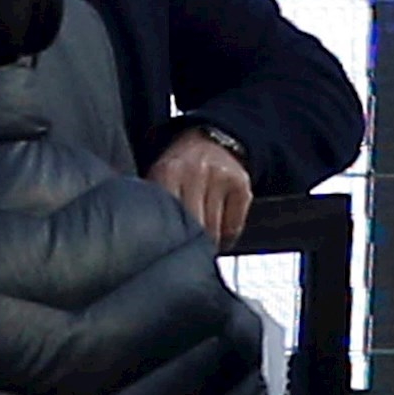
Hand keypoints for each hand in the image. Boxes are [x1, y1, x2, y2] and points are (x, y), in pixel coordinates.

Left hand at [148, 128, 252, 247]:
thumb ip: (154, 205)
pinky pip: (234, 227)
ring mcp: (221, 178)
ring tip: (199, 244)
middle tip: (184, 254)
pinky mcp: (241, 185)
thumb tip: (152, 242)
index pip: (169, 217)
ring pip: (214, 230)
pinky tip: (218, 234)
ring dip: (207, 243)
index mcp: (168, 172)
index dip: (168, 240)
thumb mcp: (158, 178)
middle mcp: (196, 172)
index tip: (166, 252)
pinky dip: (226, 237)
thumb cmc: (176, 169)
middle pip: (193, 226)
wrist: (207, 140)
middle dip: (189, 245)